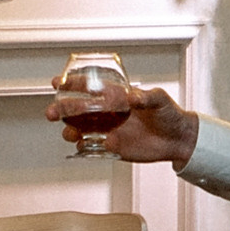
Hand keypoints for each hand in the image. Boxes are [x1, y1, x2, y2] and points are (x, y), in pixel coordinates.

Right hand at [45, 80, 198, 166]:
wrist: (177, 140)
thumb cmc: (170, 114)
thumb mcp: (160, 100)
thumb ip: (146, 97)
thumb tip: (132, 97)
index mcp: (117, 96)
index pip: (90, 87)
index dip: (72, 84)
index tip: (56, 83)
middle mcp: (109, 112)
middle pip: (78, 109)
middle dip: (62, 109)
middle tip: (51, 112)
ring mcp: (109, 130)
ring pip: (80, 129)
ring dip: (70, 130)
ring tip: (69, 133)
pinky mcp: (113, 147)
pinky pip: (92, 147)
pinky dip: (85, 147)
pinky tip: (85, 145)